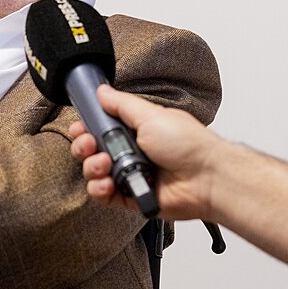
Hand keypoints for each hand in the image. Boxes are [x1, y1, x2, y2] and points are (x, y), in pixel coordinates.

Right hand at [70, 85, 222, 220]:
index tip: (80, 127)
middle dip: (84, 146)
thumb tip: (102, 91)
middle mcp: (131, 152)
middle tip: (89, 144)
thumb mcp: (151, 115)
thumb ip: (122, 104)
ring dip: (92, 167)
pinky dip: (100, 189)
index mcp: (136, 129)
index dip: (86, 128)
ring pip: (95, 173)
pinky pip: (104, 196)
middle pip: (92, 150)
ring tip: (105, 164)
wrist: (207, 178)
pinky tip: (107, 183)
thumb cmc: (188, 145)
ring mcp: (130, 175)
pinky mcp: (131, 197)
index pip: (100, 127)